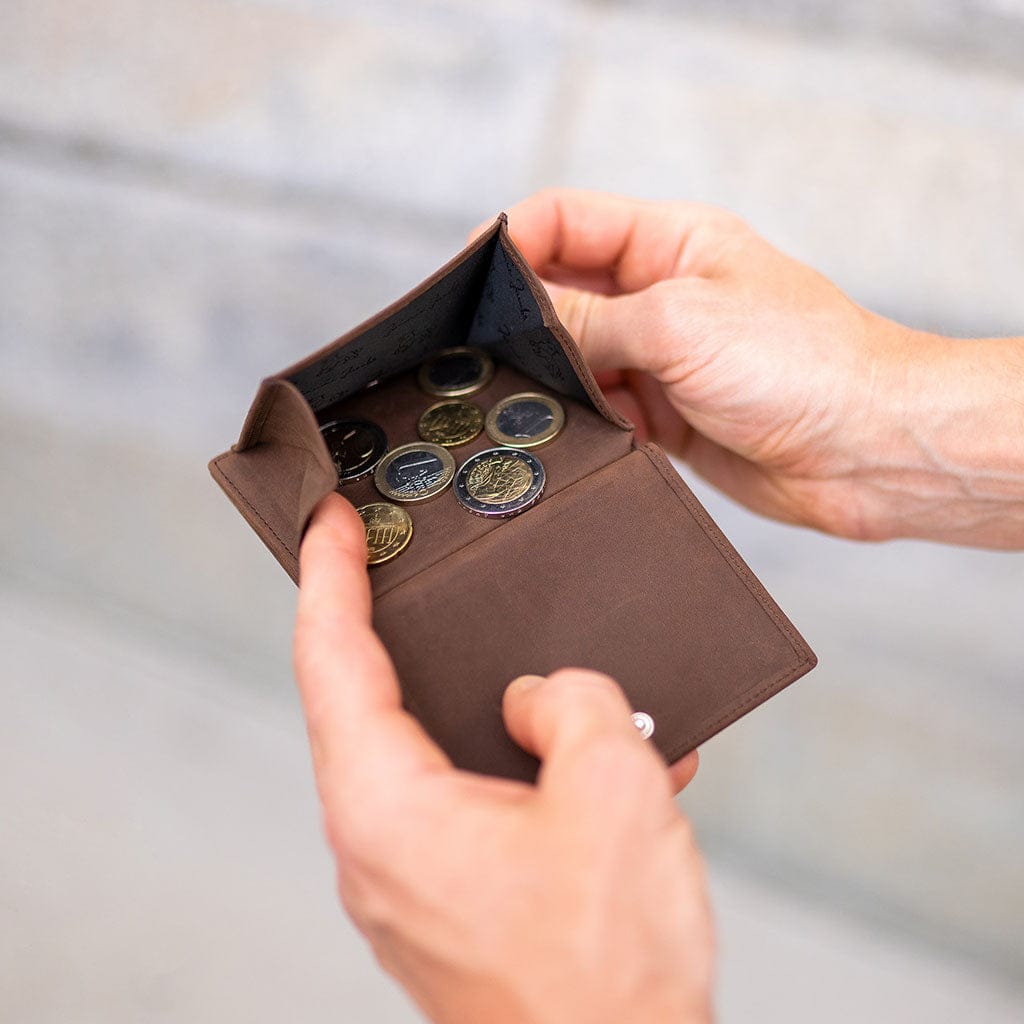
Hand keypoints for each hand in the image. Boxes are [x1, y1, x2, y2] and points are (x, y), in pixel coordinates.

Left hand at [294, 494, 713, 1023]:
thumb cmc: (606, 972)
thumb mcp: (612, 789)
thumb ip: (573, 701)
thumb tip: (544, 695)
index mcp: (388, 807)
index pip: (333, 659)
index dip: (328, 574)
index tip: (327, 519)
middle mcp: (379, 846)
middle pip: (372, 703)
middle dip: (400, 630)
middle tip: (411, 568)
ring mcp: (413, 882)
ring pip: (435, 756)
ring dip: (491, 709)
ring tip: (553, 678)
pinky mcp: (454, 906)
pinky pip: (476, 804)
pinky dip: (525, 769)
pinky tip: (597, 763)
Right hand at [493, 190, 1023, 548]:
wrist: (867, 449)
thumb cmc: (803, 364)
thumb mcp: (680, 323)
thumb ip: (591, 320)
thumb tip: (518, 318)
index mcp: (669, 242)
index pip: (564, 222)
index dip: (511, 244)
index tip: (469, 284)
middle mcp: (659, 295)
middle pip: (561, 294)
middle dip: (527, 324)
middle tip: (494, 355)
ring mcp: (660, 357)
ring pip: (575, 360)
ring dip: (560, 383)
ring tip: (553, 404)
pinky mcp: (663, 415)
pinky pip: (600, 411)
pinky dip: (589, 424)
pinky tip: (600, 437)